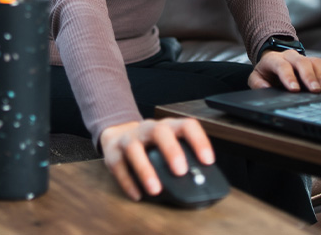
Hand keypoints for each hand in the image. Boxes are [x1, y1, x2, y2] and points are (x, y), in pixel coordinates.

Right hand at [98, 117, 214, 200]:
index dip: (199, 141)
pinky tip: (137, 195)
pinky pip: (119, 166)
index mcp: (168, 126)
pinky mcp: (113, 153)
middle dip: (171, 151)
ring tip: (155, 189)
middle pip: (160, 132)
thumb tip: (199, 182)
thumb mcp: (168, 145)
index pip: (186, 126)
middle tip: (181, 171)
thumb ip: (182, 158)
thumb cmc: (152, 145)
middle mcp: (148, 129)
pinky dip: (128, 182)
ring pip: (135, 149)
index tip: (207, 160)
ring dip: (145, 169)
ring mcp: (129, 139)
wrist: (119, 135)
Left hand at [248, 49, 320, 92]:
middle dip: (309, 77)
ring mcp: (304, 59)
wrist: (274, 61)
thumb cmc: (266, 73)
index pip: (282, 66)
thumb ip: (258, 83)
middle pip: (302, 62)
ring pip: (315, 62)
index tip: (294, 90)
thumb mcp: (256, 78)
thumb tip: (266, 88)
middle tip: (315, 90)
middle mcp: (291, 56)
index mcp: (274, 59)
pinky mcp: (314, 64)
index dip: (288, 77)